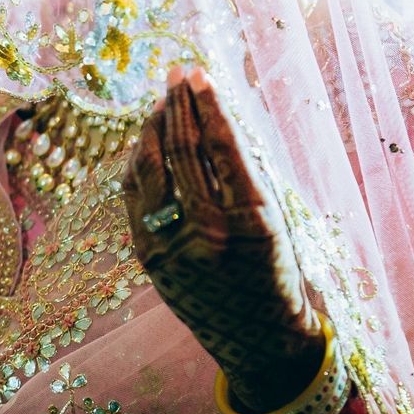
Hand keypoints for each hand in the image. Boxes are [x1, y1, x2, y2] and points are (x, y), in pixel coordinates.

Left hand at [122, 66, 325, 413]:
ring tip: (162, 100)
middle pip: (184, 151)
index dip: (209, 105)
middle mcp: (208, 234)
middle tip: (177, 73)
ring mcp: (171, 247)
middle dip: (179, 105)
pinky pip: (136, 196)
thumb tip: (212, 112)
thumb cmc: (277, 269)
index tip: (200, 74)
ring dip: (154, 127)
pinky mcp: (148, 257)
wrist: (259, 340)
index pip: (223, 148)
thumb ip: (244, 171)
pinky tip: (147, 139)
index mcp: (252, 222)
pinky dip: (140, 162)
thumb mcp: (276, 218)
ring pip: (152, 169)